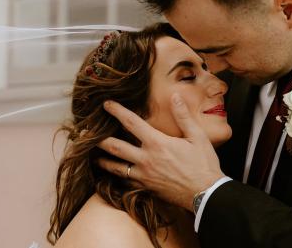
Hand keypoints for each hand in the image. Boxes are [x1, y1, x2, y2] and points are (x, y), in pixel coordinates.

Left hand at [97, 93, 224, 211]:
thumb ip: (183, 116)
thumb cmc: (204, 164)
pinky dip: (116, 177)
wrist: (205, 194)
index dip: (117, 111)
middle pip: (115, 146)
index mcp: (157, 143)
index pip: (131, 123)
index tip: (106, 104)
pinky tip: (112, 174)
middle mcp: (146, 159)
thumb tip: (175, 97)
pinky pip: (125, 181)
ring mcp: (144, 175)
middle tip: (85, 133)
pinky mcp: (146, 188)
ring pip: (115, 166)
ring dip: (102, 159)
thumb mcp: (197, 136)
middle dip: (98, 138)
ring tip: (92, 155)